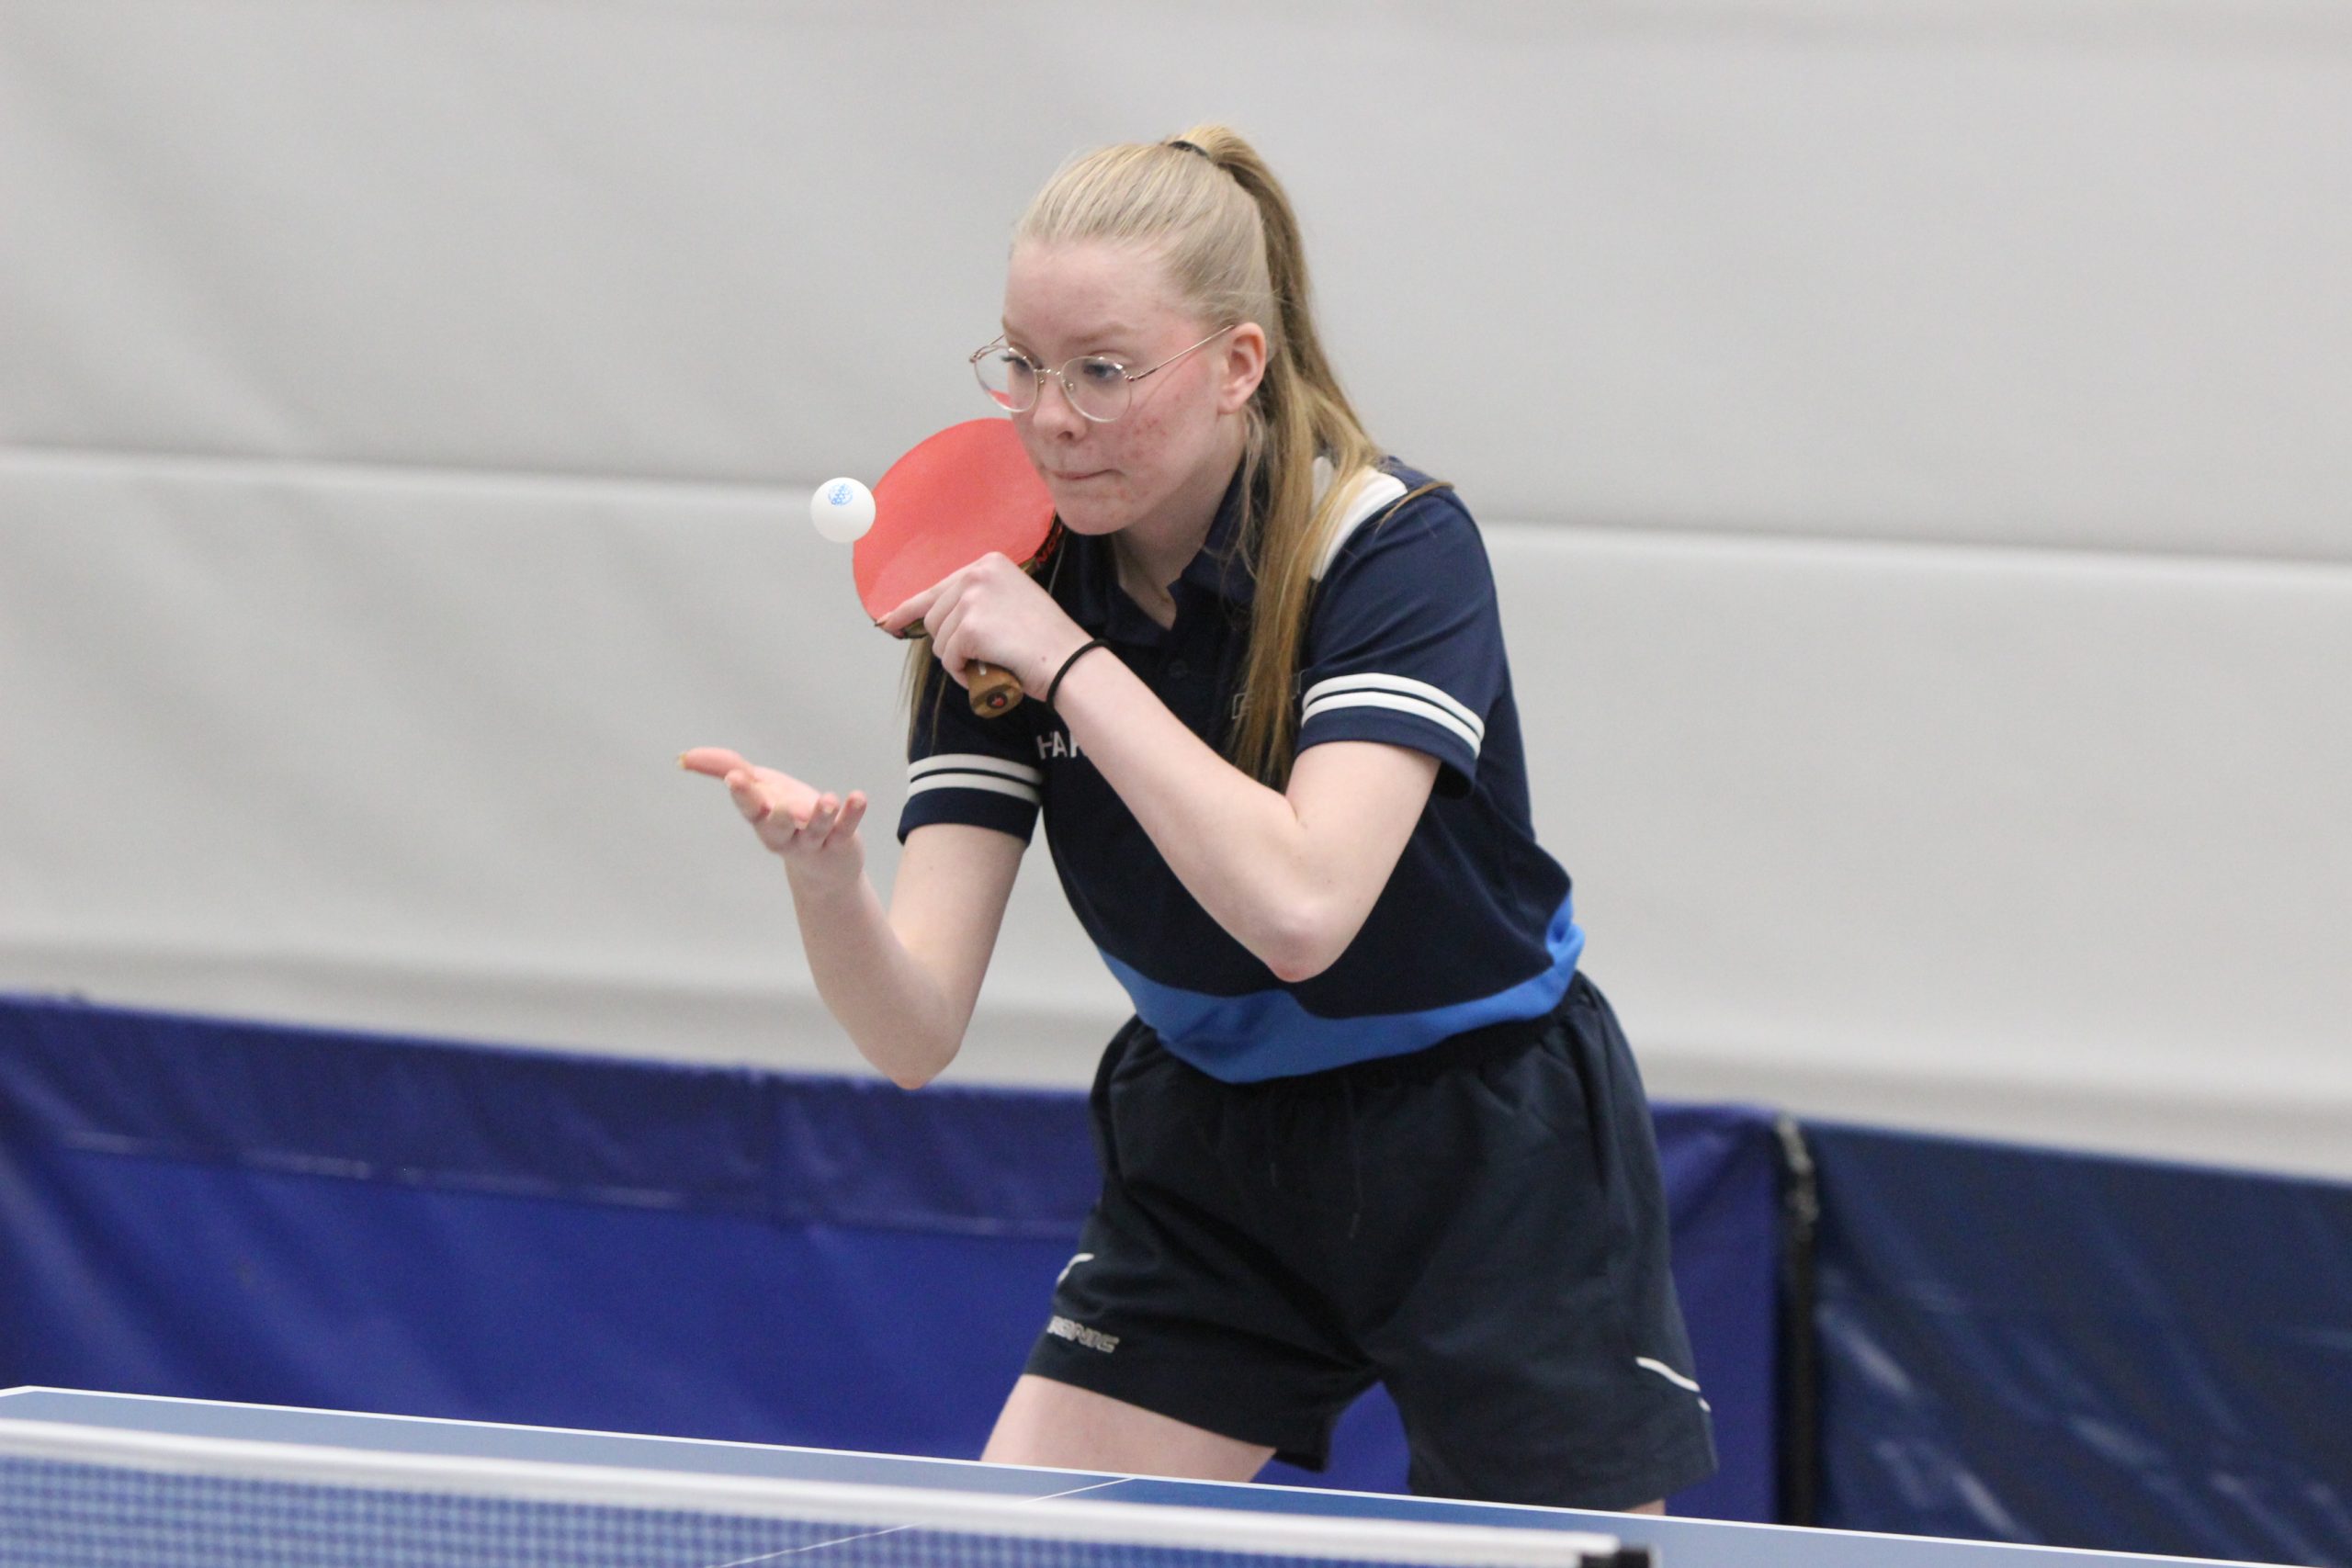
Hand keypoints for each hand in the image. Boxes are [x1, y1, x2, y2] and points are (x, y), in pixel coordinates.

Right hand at [679, 747, 867, 892]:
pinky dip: (852, 814)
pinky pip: (846, 829)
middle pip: (776, 828)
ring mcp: (813, 841)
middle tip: (779, 805)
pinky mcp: (841, 842)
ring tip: (828, 800)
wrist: (824, 865)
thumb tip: (684, 757)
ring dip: (821, 816)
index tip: (734, 778)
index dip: (742, 795)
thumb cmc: (786, 817)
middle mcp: (784, 834)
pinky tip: (858, 797)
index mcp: (760, 819)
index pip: (748, 807)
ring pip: (815, 830)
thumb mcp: (759, 788)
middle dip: (776, 817)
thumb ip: (725, 768)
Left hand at [879, 553, 1086, 698]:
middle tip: (980, 657)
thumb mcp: (1011, 602)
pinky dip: (962, 672)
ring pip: (939, 639)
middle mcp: (978, 573)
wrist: (1068, 661)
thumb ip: (979, 601)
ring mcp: (972, 598)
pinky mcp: (970, 626)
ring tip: (988, 663)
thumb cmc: (1046, 641)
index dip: (909, 610)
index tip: (888, 623)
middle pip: (935, 617)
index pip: (937, 588)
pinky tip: (984, 671)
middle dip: (949, 644)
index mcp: (989, 563)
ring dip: (957, 660)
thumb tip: (934, 618)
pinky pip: (949, 657)